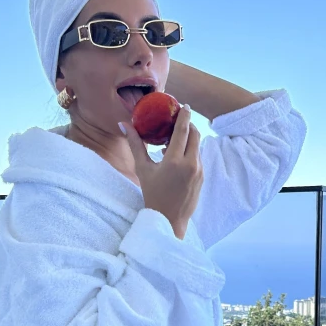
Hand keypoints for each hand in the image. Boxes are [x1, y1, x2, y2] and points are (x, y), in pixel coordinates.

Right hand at [120, 105, 202, 239]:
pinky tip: (177, 156)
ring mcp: (199, 172)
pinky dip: (190, 152)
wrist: (168, 220)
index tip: (183, 105)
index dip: (184, 115)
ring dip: (188, 139)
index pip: (183, 130)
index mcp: (175, 161)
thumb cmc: (152, 194)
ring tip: (174, 140)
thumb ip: (135, 144)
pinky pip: (198, 158)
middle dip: (188, 125)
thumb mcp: (143, 169)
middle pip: (195, 135)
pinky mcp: (202, 178)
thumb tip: (123, 125)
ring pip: (197, 147)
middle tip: (178, 120)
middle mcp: (191, 165)